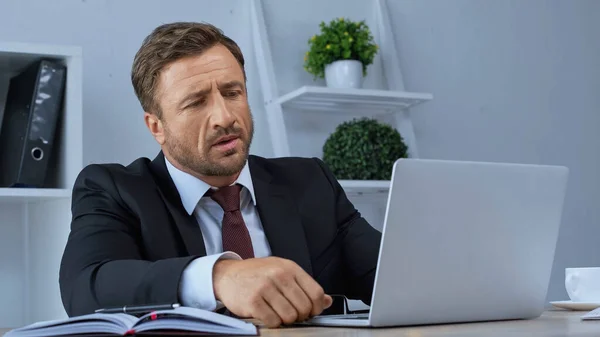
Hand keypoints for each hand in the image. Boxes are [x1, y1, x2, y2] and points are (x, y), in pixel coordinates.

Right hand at [212, 256, 332, 327]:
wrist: (227, 275)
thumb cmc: (257, 273)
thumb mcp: (282, 271)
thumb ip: (304, 286)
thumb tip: (327, 301)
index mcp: (289, 267)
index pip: (315, 292)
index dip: (316, 307)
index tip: (310, 311)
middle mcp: (278, 275)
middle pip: (304, 307)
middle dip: (300, 316)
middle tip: (292, 314)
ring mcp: (265, 287)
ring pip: (290, 316)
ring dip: (286, 320)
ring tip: (278, 313)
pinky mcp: (253, 301)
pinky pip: (273, 321)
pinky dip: (272, 322)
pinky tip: (267, 315)